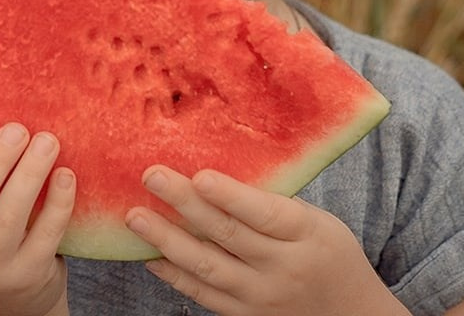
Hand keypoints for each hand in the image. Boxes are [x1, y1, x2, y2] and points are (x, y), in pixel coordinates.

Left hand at [125, 166, 406, 315]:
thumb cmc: (328, 253)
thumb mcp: (319, 221)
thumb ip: (274, 202)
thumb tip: (219, 166)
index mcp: (307, 235)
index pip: (265, 213)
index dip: (231, 196)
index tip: (200, 175)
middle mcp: (283, 268)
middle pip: (229, 235)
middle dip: (185, 204)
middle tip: (152, 176)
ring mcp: (262, 296)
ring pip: (209, 268)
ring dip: (167, 241)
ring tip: (135, 218)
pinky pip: (203, 295)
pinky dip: (174, 275)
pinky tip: (149, 255)